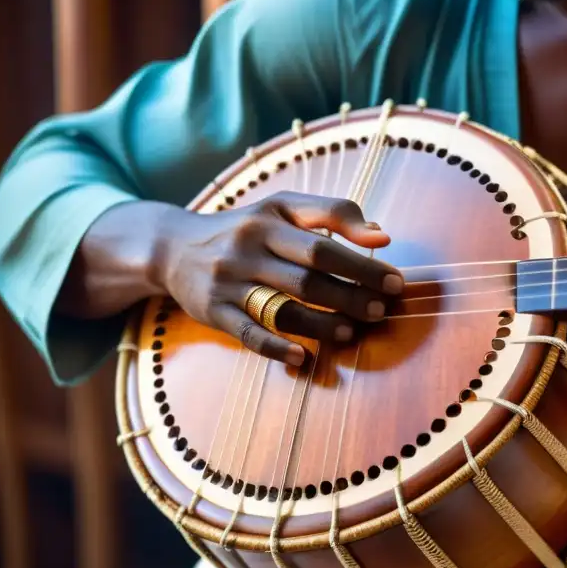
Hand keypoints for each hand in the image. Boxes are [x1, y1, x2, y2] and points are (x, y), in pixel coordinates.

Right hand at [155, 190, 402, 365]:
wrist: (172, 246)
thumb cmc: (245, 230)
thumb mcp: (280, 210)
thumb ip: (331, 215)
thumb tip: (382, 235)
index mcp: (271, 217)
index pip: (325, 233)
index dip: (363, 256)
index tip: (394, 279)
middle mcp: (248, 244)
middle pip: (311, 272)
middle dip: (353, 292)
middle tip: (383, 309)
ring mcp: (229, 279)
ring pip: (284, 305)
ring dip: (324, 322)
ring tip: (353, 331)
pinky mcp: (213, 310)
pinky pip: (248, 333)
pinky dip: (276, 347)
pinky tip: (303, 357)